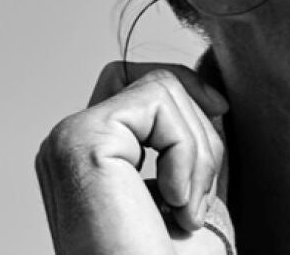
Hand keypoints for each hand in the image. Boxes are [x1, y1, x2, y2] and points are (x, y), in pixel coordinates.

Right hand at [36, 62, 228, 253]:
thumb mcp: (189, 187)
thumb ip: (187, 140)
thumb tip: (213, 91)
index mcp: (90, 155)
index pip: (139, 83)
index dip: (187, 89)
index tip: (222, 114)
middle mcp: (69, 143)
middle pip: (154, 79)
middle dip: (198, 128)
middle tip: (196, 199)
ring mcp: (68, 139)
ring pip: (162, 87)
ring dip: (198, 149)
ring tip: (187, 210)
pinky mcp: (80, 140)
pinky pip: (158, 101)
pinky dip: (186, 151)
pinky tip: (177, 204)